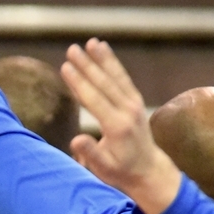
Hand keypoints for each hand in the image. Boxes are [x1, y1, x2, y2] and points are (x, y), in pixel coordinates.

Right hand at [59, 39, 184, 213]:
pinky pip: (122, 78)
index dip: (78, 82)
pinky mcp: (136, 101)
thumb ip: (90, 153)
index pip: (94, 99)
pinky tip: (104, 51)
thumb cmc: (120, 171)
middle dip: (87, 65)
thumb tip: (76, 140)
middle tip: (72, 49)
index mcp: (116, 126)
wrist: (148, 170)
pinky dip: (113, 63)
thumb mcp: (103, 168)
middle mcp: (127, 111)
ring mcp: (134, 104)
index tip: (65, 67)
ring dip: (102, 58)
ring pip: (115, 76)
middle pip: (104, 83)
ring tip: (91, 42)